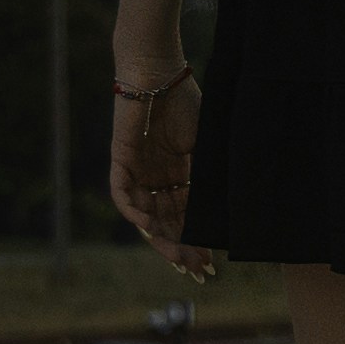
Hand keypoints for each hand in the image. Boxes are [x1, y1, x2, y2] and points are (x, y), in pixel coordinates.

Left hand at [112, 65, 201, 267]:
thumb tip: (224, 212)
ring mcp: (137, 171)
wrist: (160, 73)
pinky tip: (149, 225)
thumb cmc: (185, 102)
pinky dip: (133, 211)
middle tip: (198, 270)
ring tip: (179, 257)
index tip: (211, 263)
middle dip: (182, 248)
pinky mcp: (120, 160)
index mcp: (177, 173)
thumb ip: (205, 177)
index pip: (185, 216)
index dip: (196, 240)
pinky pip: (122, 194)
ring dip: (161, 237)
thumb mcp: (204, 147)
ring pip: (145, 215)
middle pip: (166, 222)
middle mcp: (156, 177)